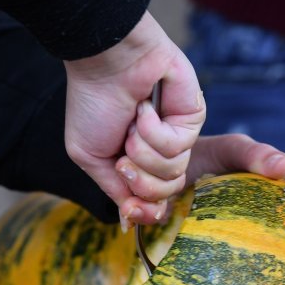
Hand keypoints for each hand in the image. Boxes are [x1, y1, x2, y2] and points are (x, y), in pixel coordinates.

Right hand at [63, 11, 204, 223]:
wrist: (104, 61)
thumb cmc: (92, 104)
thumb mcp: (90, 158)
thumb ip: (116, 191)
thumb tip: (129, 222)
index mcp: (138, 162)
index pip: (153, 203)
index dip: (143, 210)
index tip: (130, 207)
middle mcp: (161, 151)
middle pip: (164, 194)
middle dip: (139, 177)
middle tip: (124, 153)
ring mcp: (179, 134)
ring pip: (173, 172)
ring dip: (142, 149)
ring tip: (132, 122)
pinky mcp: (194, 117)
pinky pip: (179, 147)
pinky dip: (153, 129)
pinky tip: (145, 108)